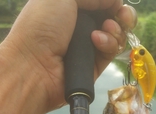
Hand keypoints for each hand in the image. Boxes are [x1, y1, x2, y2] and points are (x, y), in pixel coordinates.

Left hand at [1, 0, 136, 112]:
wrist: (33, 65)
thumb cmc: (41, 26)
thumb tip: (114, 0)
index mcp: (68, 7)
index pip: (98, 3)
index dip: (110, 2)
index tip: (115, 2)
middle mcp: (79, 25)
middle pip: (112, 17)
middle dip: (121, 14)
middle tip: (122, 15)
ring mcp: (88, 46)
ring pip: (116, 34)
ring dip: (116, 28)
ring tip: (106, 28)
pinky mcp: (94, 65)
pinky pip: (111, 52)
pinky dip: (109, 43)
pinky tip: (97, 41)